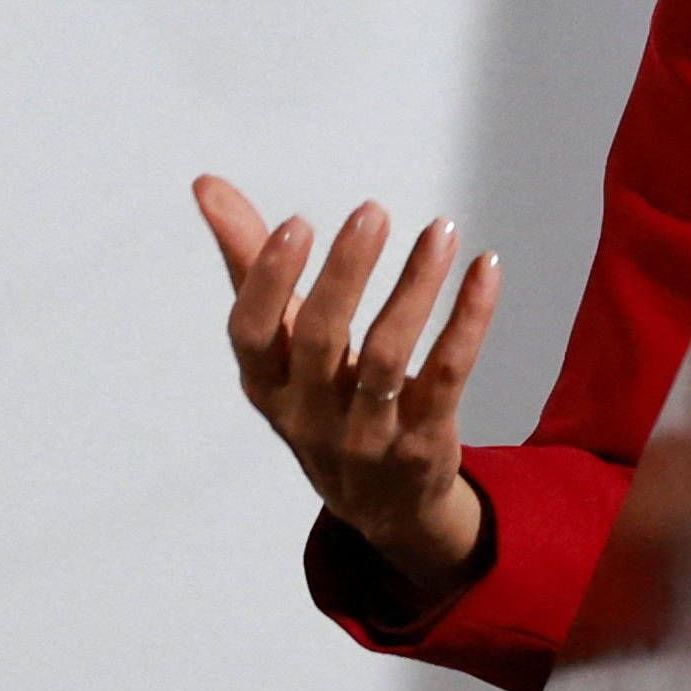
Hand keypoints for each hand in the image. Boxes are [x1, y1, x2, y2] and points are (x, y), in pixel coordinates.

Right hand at [195, 175, 500, 605]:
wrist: (382, 505)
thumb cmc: (320, 399)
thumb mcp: (280, 345)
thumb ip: (248, 263)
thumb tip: (206, 184)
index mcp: (265, 385)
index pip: (251, 334)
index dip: (268, 280)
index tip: (297, 221)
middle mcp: (309, 415)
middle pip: (320, 339)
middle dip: (346, 273)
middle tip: (371, 212)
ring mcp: (367, 435)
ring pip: (389, 356)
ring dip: (416, 287)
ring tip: (440, 231)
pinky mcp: (424, 442)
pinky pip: (449, 374)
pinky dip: (469, 319)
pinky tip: (485, 269)